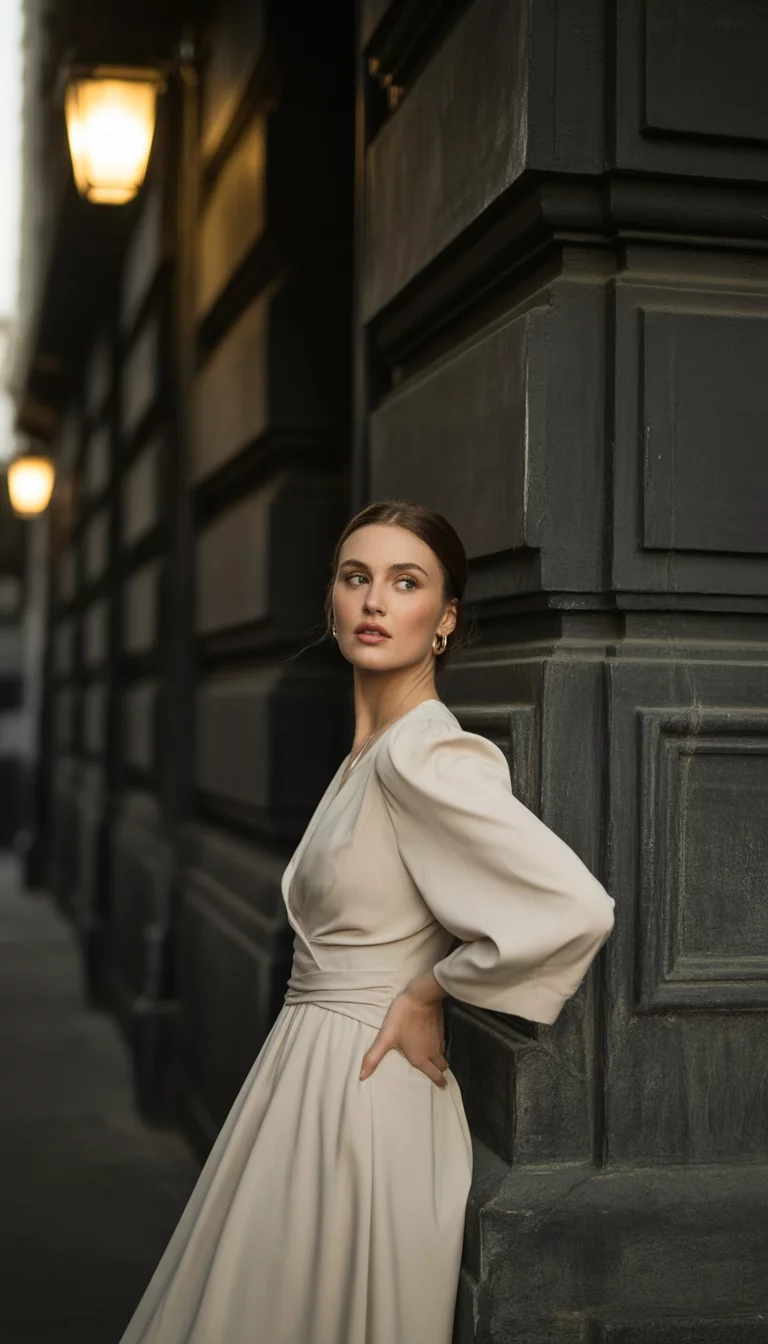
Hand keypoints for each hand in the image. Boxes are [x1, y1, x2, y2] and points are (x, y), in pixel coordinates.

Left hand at [359, 972, 448, 1088]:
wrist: (422, 997)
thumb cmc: (402, 1017)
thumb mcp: (385, 1037)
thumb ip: (373, 1058)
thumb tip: (361, 1077)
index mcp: (421, 1058)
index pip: (435, 1075)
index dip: (439, 1082)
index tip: (443, 1087)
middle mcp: (432, 1052)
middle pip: (441, 1066)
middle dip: (440, 1072)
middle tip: (439, 1075)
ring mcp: (438, 1039)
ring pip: (442, 1054)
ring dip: (440, 1059)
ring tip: (435, 1060)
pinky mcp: (441, 1028)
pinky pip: (442, 1042)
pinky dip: (439, 1046)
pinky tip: (433, 1042)